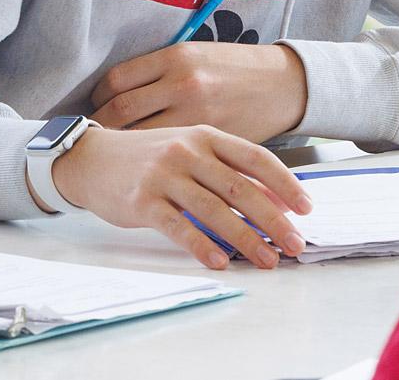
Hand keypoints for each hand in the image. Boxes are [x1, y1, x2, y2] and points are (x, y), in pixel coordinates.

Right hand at [49, 125, 313, 269]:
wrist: (91, 159)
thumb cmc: (148, 157)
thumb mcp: (189, 150)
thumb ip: (227, 169)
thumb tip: (274, 199)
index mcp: (206, 136)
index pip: (255, 158)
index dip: (285, 183)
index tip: (307, 207)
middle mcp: (188, 152)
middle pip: (240, 188)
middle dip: (273, 219)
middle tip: (294, 244)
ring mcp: (164, 175)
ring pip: (214, 210)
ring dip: (245, 239)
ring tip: (266, 260)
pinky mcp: (143, 201)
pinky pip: (178, 227)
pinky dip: (201, 245)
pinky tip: (219, 261)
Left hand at [90, 40, 306, 142]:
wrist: (284, 85)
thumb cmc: (237, 69)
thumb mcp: (196, 55)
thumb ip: (161, 72)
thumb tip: (121, 92)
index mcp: (175, 57)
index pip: (116, 80)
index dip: (99, 97)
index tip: (97, 106)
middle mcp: (182, 83)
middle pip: (120, 110)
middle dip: (101, 125)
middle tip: (95, 134)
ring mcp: (195, 114)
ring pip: (140, 136)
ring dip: (122, 146)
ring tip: (114, 151)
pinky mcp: (210, 139)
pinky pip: (168, 154)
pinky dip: (152, 161)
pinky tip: (145, 164)